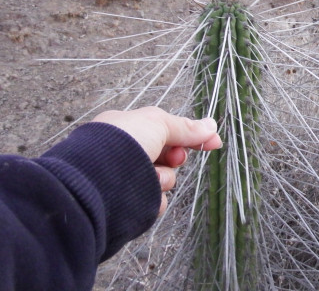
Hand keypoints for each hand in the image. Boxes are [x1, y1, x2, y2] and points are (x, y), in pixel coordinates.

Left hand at [92, 107, 220, 213]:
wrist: (94, 182)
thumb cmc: (120, 143)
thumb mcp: (158, 123)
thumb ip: (186, 126)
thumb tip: (211, 125)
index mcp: (127, 128)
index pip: (166, 130)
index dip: (191, 136)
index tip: (214, 142)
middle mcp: (124, 153)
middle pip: (168, 157)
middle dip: (174, 158)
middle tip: (172, 158)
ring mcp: (125, 179)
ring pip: (164, 180)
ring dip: (163, 178)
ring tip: (148, 177)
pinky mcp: (127, 204)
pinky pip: (155, 202)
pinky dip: (153, 199)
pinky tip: (142, 194)